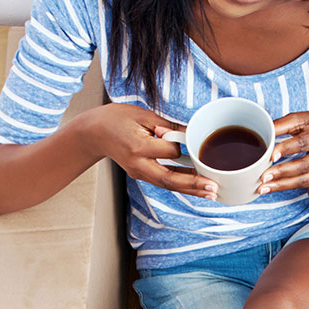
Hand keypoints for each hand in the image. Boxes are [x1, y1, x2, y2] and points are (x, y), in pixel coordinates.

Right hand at [74, 103, 216, 200]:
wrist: (94, 133)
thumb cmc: (117, 119)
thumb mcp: (143, 115)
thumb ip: (167, 126)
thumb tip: (190, 133)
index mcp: (138, 147)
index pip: (169, 151)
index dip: (182, 143)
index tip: (188, 135)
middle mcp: (138, 165)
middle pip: (169, 180)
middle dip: (193, 184)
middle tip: (214, 188)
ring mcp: (138, 173)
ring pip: (168, 185)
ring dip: (191, 189)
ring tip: (212, 193)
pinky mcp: (141, 175)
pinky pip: (164, 182)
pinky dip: (181, 185)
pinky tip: (197, 187)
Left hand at [260, 110, 308, 194]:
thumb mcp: (303, 119)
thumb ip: (283, 124)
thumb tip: (263, 130)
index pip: (303, 143)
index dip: (287, 149)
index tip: (271, 156)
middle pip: (305, 165)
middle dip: (282, 172)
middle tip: (263, 177)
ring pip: (305, 179)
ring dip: (282, 184)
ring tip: (264, 187)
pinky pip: (307, 184)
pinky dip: (289, 186)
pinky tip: (275, 187)